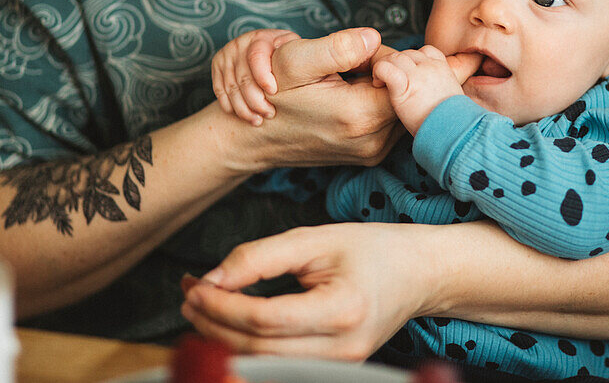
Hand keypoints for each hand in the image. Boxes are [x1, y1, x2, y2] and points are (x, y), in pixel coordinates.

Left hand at [181, 223, 438, 359]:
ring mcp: (339, 366)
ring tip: (201, 306)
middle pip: (256, 349)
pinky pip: (277, 364)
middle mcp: (342, 349)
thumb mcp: (316, 239)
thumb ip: (261, 257)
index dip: (221, 305)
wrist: (419, 273)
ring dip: (222, 338)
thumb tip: (212, 278)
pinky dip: (245, 346)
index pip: (264, 320)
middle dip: (213, 323)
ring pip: (261, 364)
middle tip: (188, 294)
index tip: (194, 284)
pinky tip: (228, 323)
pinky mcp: (332, 369)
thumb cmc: (373, 250)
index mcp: (342, 310)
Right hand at [211, 29, 299, 124]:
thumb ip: (296, 50)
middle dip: (256, 101)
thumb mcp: (293, 46)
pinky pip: (219, 90)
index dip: (263, 77)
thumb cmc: (284, 52)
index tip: (274, 92)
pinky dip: (230, 106)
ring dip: (244, 108)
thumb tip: (291, 53)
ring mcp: (226, 54)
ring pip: (231, 88)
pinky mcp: (217, 65)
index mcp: (260, 38)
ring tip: (258, 120)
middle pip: (243, 78)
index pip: (256, 58)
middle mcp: (239, 44)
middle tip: (270, 114)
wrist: (265, 45)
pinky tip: (243, 115)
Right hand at [221, 28, 401, 171]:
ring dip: (382, 90)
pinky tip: (352, 99)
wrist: (255, 138)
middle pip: (403, 94)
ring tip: (350, 84)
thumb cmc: (273, 95)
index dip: (386, 60)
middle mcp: (372, 141)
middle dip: (386, 74)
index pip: (403, 77)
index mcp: (360, 115)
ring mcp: (372, 153)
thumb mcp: (296, 60)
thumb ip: (339, 46)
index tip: (360, 57)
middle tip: (355, 67)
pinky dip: (377, 106)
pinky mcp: (370, 156)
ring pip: (398, 108)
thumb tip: (375, 38)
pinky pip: (389, 122)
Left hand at [372, 46, 481, 133]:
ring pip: (395, 58)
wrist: (453, 130)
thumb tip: (429, 91)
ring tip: (382, 83)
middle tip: (391, 81)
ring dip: (385, 67)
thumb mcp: (451, 97)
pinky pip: (385, 68)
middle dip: (396, 65)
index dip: (413, 60)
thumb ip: (439, 86)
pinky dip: (378, 72)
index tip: (408, 75)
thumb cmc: (450, 121)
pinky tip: (378, 83)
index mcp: (442, 68)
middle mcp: (430, 67)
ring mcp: (417, 75)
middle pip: (406, 53)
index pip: (425, 51)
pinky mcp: (404, 86)